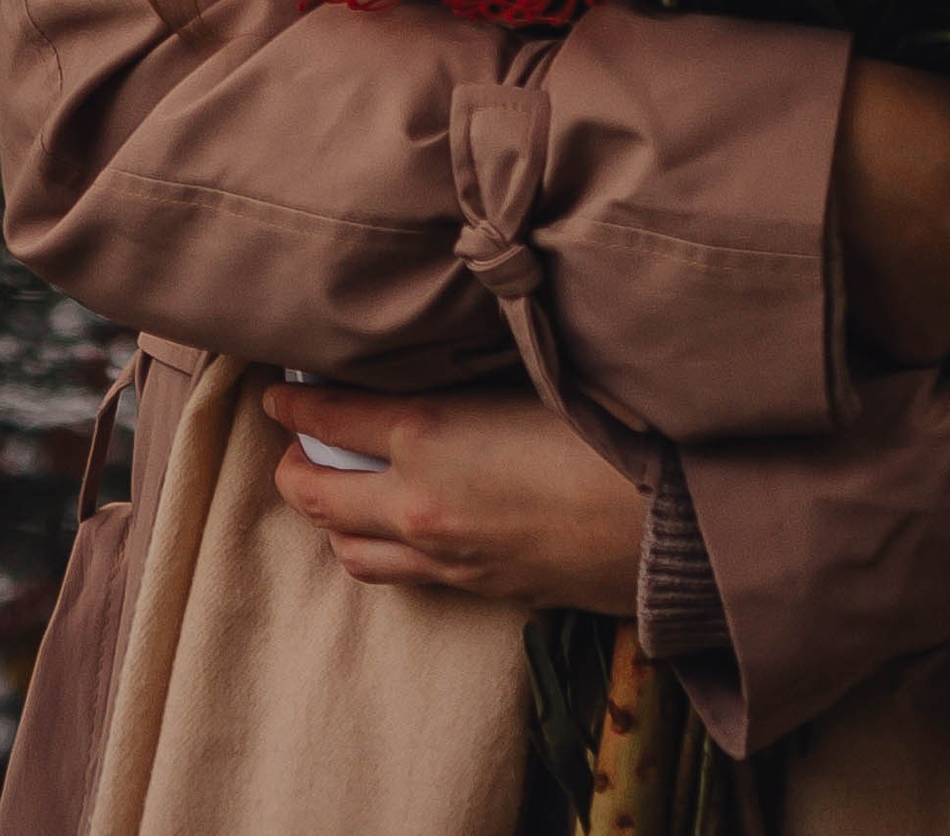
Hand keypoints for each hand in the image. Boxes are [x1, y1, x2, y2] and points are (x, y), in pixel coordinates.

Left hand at [261, 383, 643, 615]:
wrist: (672, 526)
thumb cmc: (612, 431)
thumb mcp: (531, 377)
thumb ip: (468, 372)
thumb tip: (433, 357)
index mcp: (428, 435)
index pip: (329, 416)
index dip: (294, 403)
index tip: (277, 392)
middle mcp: (418, 506)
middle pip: (316, 496)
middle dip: (293, 468)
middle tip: (293, 443)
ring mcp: (445, 559)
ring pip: (350, 550)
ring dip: (331, 517)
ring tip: (337, 486)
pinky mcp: (478, 592)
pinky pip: (401, 576)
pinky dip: (379, 549)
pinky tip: (398, 525)